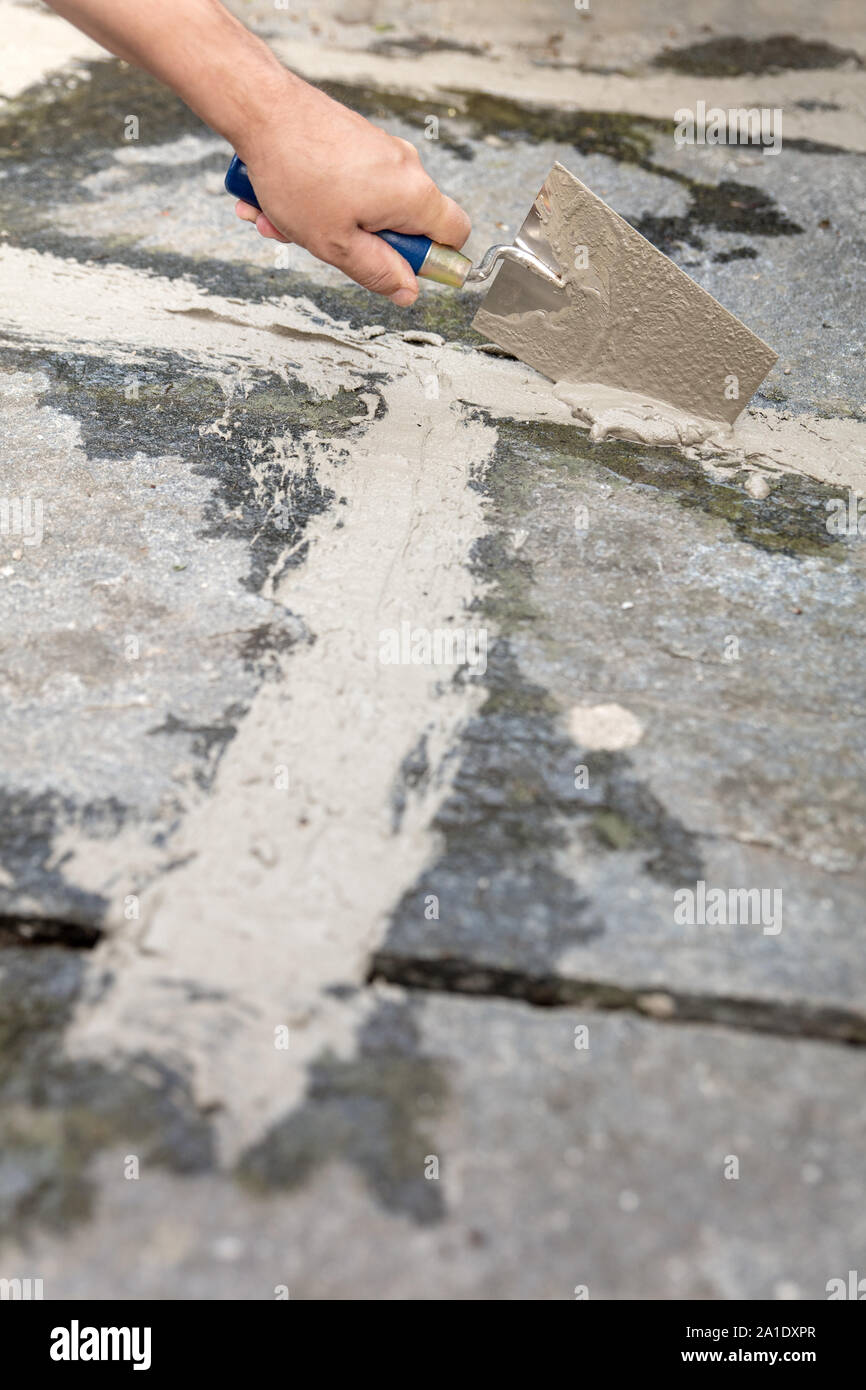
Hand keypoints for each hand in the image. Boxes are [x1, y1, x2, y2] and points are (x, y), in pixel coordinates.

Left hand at [234, 76, 469, 304]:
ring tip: (283, 220)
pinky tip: (280, 199)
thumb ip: (378, 272)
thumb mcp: (336, 244)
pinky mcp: (357, 138)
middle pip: (403, 223)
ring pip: (365, 205)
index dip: (434, 260)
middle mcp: (405, 166)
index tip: (397, 266)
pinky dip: (317, 197)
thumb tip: (408, 291)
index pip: (455, 235)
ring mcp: (381, 148)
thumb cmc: (297, 172)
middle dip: (361, 244)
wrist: (261, 106)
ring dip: (326, 222)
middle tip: (324, 243)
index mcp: (413, 194)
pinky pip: (346, 183)